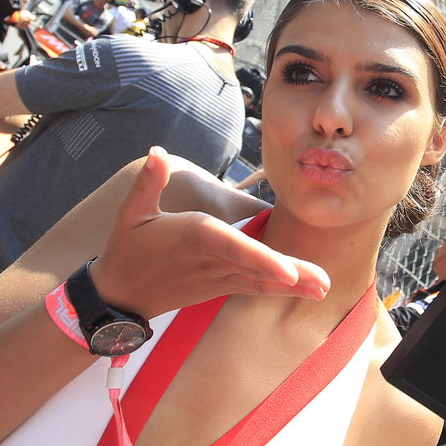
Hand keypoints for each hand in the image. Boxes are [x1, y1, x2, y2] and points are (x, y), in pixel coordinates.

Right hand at [88, 147, 328, 316]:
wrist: (120, 294)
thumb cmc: (128, 248)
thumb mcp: (131, 212)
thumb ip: (149, 181)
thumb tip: (157, 151)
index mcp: (195, 236)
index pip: (233, 247)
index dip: (262, 259)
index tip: (289, 272)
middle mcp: (211, 259)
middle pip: (257, 266)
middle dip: (291, 274)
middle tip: (325, 281)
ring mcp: (217, 276)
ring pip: (260, 280)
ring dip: (293, 284)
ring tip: (325, 287)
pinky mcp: (219, 286)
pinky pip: (253, 288)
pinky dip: (279, 289)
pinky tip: (307, 291)